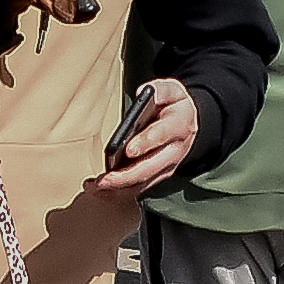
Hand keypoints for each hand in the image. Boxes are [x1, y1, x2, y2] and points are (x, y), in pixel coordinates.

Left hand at [86, 77, 200, 198]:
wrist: (188, 123)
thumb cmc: (175, 105)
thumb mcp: (173, 90)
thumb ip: (161, 90)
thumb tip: (141, 93)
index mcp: (178, 127)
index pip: (162, 135)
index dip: (146, 143)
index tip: (128, 149)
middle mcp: (173, 152)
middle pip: (149, 168)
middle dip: (124, 177)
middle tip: (103, 180)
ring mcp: (165, 168)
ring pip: (142, 183)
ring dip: (117, 190)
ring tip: (94, 188)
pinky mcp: (156, 176)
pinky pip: (138, 188)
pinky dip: (118, 193)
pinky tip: (99, 190)